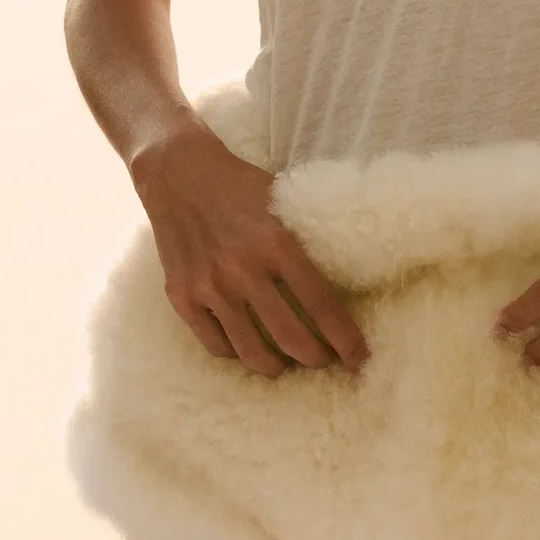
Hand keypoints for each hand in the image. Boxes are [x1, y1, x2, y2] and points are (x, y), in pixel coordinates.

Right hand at [131, 121, 369, 377]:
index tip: (360, 358)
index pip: (322, 305)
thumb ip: (308, 237)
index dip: (345, 338)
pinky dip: (237, 354)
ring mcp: (209, 286)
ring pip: (251, 351)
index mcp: (276, 242)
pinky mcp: (182, 296)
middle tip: (328, 362)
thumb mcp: (283, 200)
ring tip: (289, 365)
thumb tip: (350, 274)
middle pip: (290, 337)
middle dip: (316, 359)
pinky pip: (215, 344)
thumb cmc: (240, 186)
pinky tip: (250, 349)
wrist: (179, 173)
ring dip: (278, 367)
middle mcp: (242, 269)